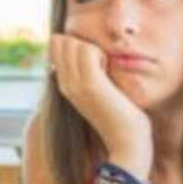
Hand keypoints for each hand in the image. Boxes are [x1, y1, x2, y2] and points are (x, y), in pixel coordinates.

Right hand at [49, 34, 152, 175]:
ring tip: (105, 68)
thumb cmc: (121, 117)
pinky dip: (101, 53)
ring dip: (93, 47)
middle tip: (100, 63)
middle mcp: (65, 83)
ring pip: (73, 42)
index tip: (94, 60)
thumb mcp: (101, 92)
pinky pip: (88, 50)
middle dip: (82, 42)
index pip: (56, 45)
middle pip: (61, 41)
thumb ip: (94, 74)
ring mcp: (75, 84)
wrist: (126, 143)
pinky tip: (109, 70)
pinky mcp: (90, 84)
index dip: (75, 43)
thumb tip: (97, 55)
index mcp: (65, 84)